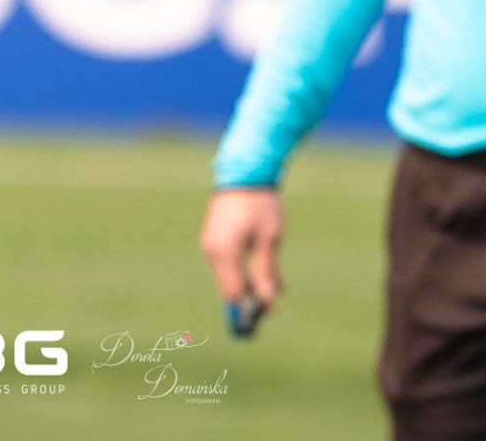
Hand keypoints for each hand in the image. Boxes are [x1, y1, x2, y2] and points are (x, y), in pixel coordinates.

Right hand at [199, 187, 285, 306]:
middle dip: (249, 297)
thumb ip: (267, 269)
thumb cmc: (261, 203)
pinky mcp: (213, 239)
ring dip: (248, 283)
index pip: (234, 291)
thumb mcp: (270, 237)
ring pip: (228, 276)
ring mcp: (210, 245)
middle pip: (229, 286)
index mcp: (225, 253)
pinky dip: (242, 270)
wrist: (244, 172)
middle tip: (272, 304)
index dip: (250, 306)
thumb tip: (268, 300)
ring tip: (274, 286)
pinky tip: (262, 270)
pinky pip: (226, 263)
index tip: (269, 313)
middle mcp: (212, 252)